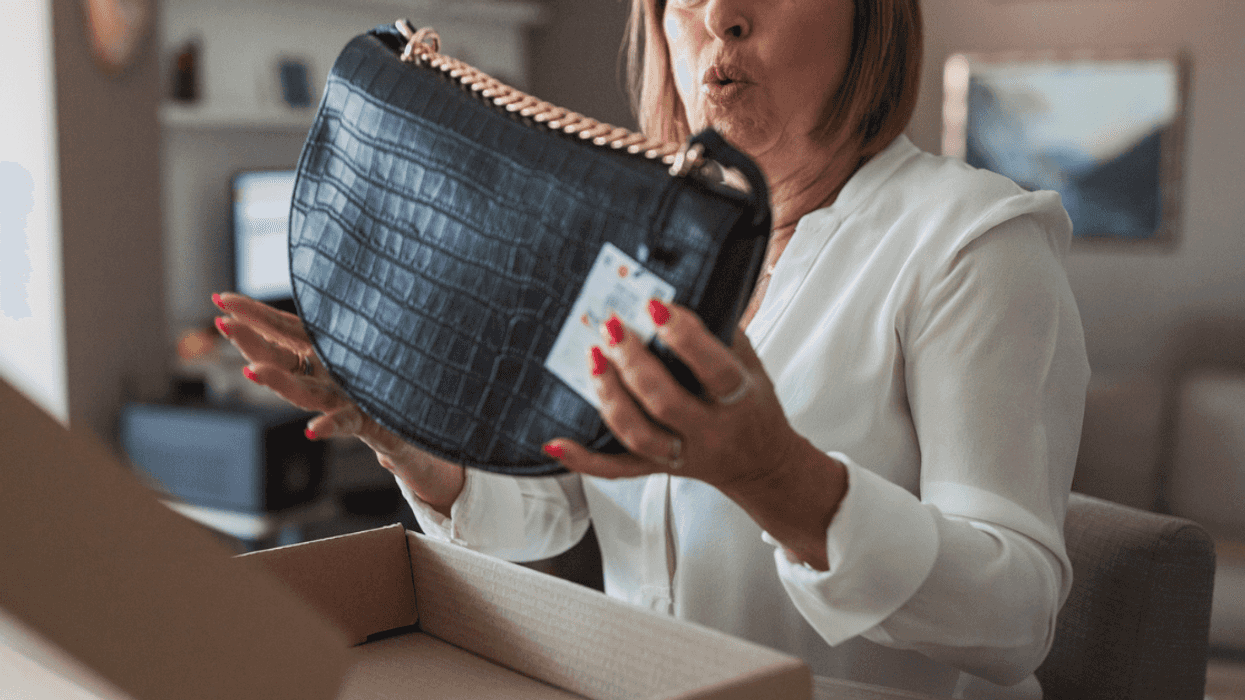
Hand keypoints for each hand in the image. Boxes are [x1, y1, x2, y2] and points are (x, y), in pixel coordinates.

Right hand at [211, 292, 462, 511]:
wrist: (414, 420)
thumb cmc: (387, 371)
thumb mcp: (366, 335)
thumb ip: (345, 313)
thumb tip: (333, 261)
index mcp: (321, 352)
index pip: (280, 328)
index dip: (252, 315)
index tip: (220, 299)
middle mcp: (323, 377)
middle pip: (281, 359)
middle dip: (250, 343)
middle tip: (222, 325)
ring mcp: (340, 399)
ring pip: (303, 392)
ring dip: (277, 383)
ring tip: (252, 372)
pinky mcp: (364, 420)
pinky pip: (345, 422)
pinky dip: (328, 426)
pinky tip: (312, 429)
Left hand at [543, 298, 795, 485]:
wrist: (761, 465)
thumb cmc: (753, 405)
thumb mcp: (750, 363)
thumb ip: (721, 331)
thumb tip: (680, 288)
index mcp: (738, 400)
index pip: (713, 369)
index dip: (685, 337)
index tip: (656, 305)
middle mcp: (709, 431)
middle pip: (666, 402)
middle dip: (633, 363)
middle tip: (611, 327)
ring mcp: (680, 454)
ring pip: (638, 434)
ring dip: (609, 396)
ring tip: (593, 359)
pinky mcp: (656, 468)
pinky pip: (616, 469)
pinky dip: (582, 459)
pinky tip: (554, 442)